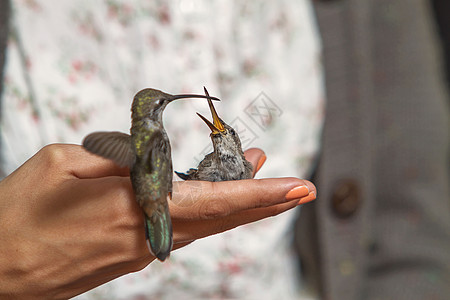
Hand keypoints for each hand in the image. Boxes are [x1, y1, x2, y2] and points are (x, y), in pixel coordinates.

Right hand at [0, 144, 315, 298]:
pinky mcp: (132, 258)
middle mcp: (147, 235)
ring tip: (254, 175)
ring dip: (234, 203)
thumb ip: (116, 159)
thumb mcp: (64, 165)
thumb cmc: (19, 215)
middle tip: (293, 185)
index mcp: (132, 207)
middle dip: (262, 201)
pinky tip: (210, 199)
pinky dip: (204, 213)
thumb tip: (152, 161)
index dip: (259, 193)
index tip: (296, 187)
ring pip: (203, 226)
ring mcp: (142, 251)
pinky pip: (179, 231)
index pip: (213, 199)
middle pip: (221, 218)